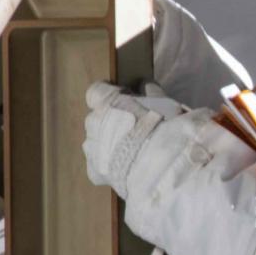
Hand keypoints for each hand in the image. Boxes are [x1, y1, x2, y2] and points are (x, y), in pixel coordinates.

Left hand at [82, 81, 178, 197]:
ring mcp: (91, 148)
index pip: (97, 91)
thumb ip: (151, 91)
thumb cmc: (163, 127)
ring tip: (130, 155)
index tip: (123, 102)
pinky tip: (125, 172)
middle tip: (133, 131)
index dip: (110, 96)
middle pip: (97, 118)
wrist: (160, 164)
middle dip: (110, 122)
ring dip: (108, 145)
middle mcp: (93, 122)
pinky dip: (109, 167)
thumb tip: (144, 83)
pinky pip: (98, 166)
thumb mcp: (164, 103)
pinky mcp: (94, 171)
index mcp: (106, 101)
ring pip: (96, 142)